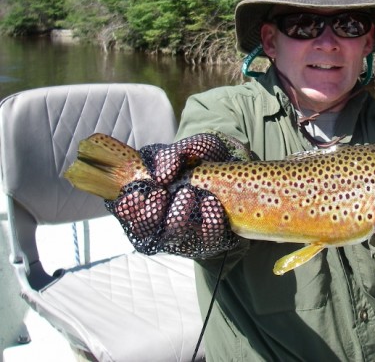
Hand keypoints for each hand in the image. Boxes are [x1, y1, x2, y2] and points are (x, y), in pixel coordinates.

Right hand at [106, 133, 241, 256]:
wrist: (234, 167)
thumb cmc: (201, 159)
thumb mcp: (186, 149)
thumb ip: (171, 156)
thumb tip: (161, 175)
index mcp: (146, 198)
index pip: (125, 211)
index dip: (128, 207)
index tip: (141, 192)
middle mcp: (160, 221)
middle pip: (144, 231)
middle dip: (153, 212)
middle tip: (165, 193)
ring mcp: (183, 234)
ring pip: (173, 237)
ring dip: (179, 216)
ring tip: (190, 193)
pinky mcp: (208, 240)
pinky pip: (206, 239)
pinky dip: (209, 221)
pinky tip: (211, 203)